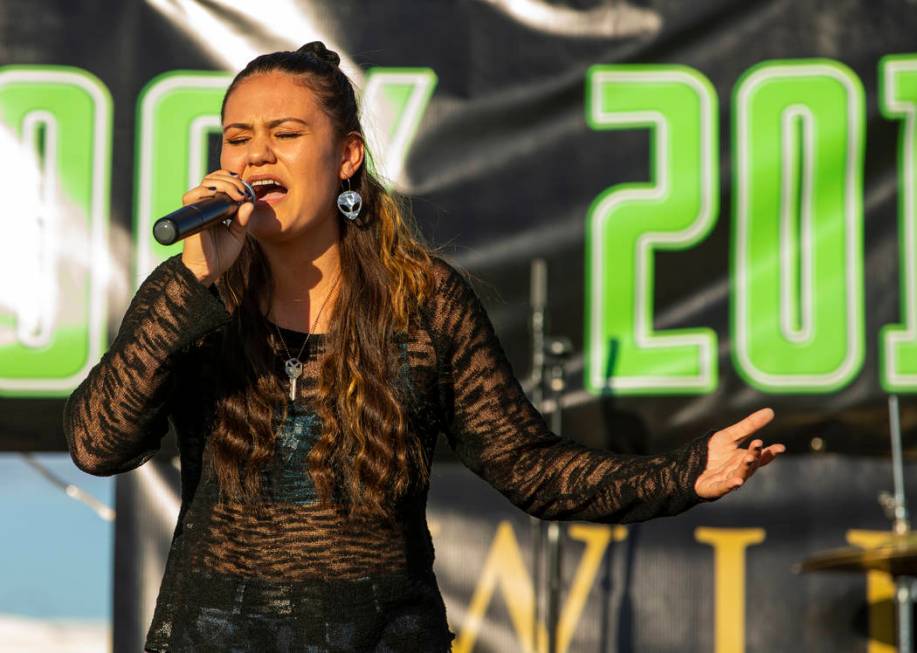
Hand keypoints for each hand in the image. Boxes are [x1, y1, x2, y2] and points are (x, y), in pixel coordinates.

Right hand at [180, 169, 254, 285]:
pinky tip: (220, 195)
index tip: (246, 189)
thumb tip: (250, 203)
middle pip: (213, 179)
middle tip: (243, 192)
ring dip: (223, 183)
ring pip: (205, 183)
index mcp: (215, 207)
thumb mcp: (237, 235)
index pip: (220, 182)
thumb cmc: (221, 254)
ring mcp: (197, 209)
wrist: (208, 270)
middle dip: (230, 180)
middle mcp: (205, 205)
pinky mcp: (190, 215)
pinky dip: (206, 191)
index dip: (232, 180)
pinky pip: (192, 196)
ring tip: (237, 195)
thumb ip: (243, 220)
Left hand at [694, 407, 784, 499]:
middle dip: (754, 455)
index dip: (770, 452)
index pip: (761, 456)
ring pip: (740, 475)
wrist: (691, 465)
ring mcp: (727, 480)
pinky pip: (724, 487)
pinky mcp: (714, 488)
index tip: (780, 447)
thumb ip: (749, 426)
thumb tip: (771, 411)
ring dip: (745, 468)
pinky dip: (731, 485)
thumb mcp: (730, 436)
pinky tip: (737, 481)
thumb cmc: (713, 452)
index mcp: (744, 459)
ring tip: (749, 459)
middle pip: (750, 464)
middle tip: (757, 445)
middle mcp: (739, 471)